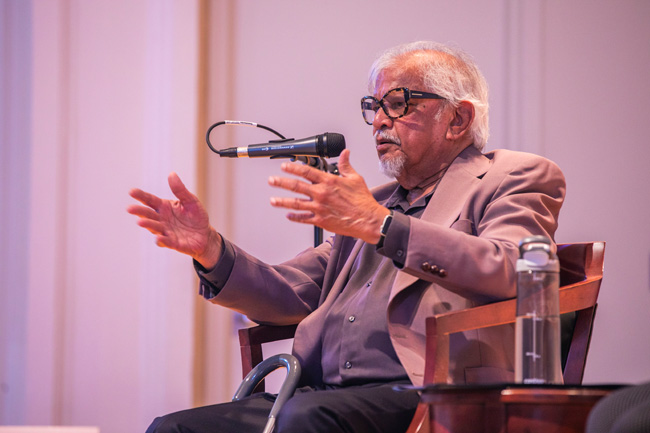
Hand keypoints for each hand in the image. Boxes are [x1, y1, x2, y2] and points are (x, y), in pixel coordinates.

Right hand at [127, 172, 221, 268]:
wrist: (205, 235)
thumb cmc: (196, 216)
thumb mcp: (191, 201)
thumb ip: (180, 190)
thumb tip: (172, 174)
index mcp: (164, 207)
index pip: (150, 200)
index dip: (141, 196)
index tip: (131, 191)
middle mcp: (162, 219)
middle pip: (148, 214)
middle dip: (139, 211)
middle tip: (130, 208)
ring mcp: (166, 232)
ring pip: (155, 228)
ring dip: (148, 225)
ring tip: (140, 222)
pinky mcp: (174, 243)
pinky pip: (166, 242)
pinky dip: (162, 241)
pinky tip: (159, 238)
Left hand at [268, 149, 390, 243]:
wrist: (367, 220)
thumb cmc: (363, 201)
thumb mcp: (355, 178)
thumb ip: (346, 165)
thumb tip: (345, 153)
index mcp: (329, 181)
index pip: (306, 171)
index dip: (293, 168)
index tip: (284, 166)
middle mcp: (321, 194)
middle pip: (296, 186)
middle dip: (281, 182)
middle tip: (272, 180)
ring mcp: (319, 208)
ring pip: (296, 203)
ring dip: (282, 201)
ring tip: (273, 200)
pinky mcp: (320, 221)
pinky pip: (303, 218)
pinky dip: (294, 217)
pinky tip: (288, 215)